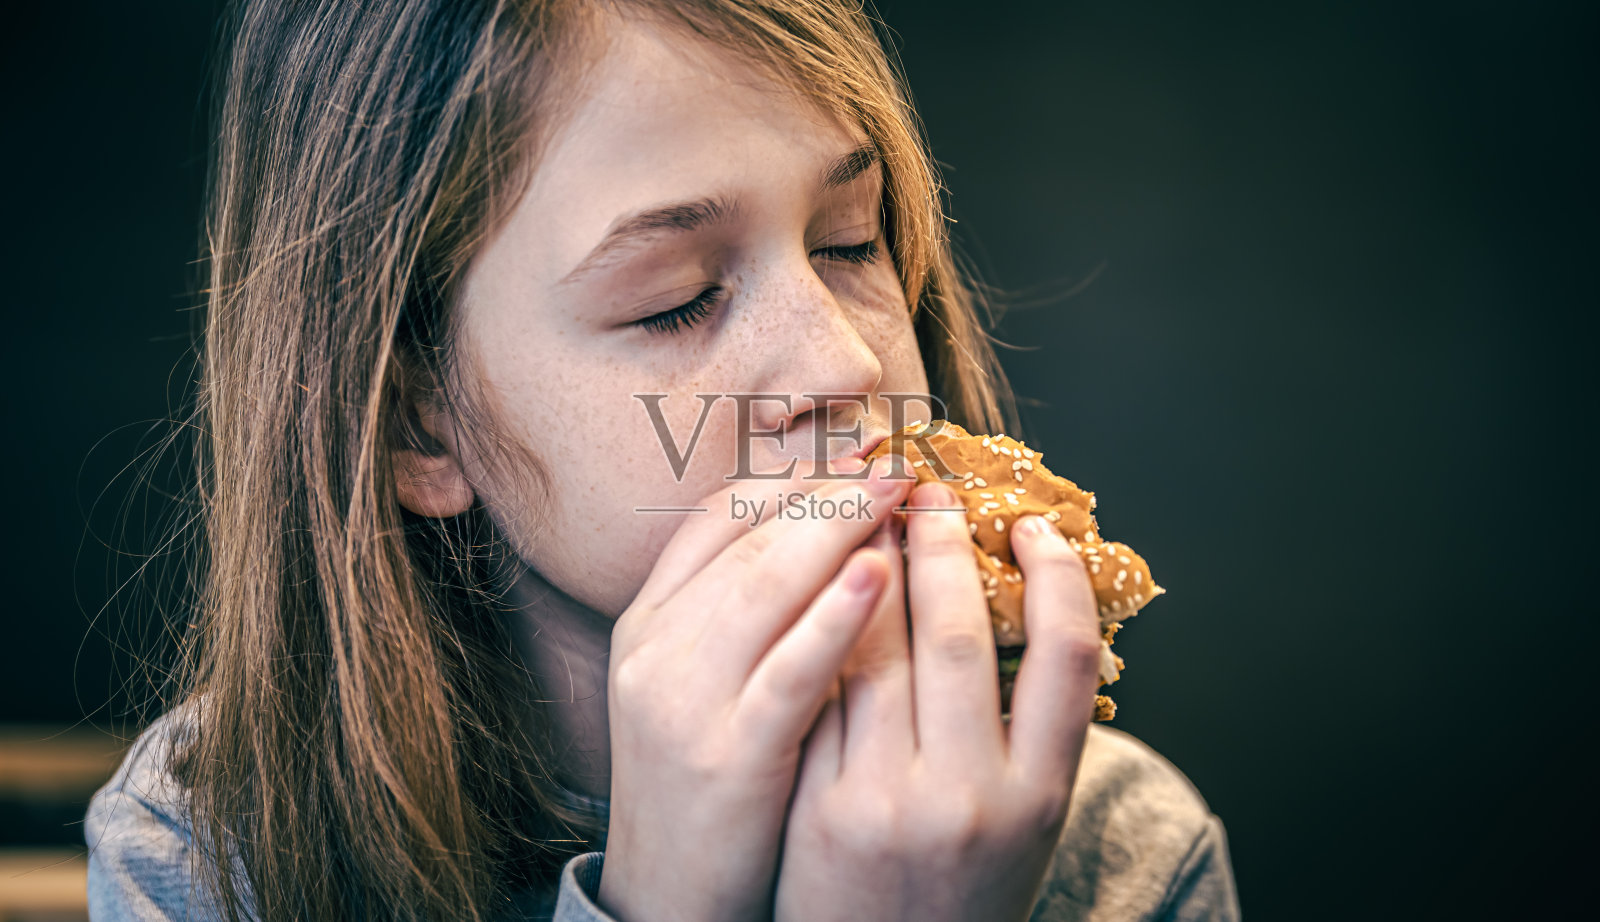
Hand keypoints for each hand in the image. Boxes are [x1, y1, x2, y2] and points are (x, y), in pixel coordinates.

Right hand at [598, 456, 911, 921]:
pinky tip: (877, 577)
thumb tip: (820, 535)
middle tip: (893, 462)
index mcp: (646, 621)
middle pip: (750, 540)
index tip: (852, 451)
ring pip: (767, 587)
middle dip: (828, 492)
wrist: (667, 893)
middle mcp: (655, 648)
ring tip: (897, 495)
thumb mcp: (695, 682)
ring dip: (839, 529)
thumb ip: (736, 611)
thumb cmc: (702, 780)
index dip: (789, 475)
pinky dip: (833, 617)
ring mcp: (685, 699)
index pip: (717, 517)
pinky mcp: (728, 754)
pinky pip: (788, 670)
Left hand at [773, 480, 1103, 921]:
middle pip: (960, 634)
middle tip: (930, 491)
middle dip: (943, 545)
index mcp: (1040, 795)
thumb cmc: (963, 888)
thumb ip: (1029, 730)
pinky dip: (822, 625)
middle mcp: (970, 796)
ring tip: (870, 514)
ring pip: (878, 650)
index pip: (1067, 654)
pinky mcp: (818, 807)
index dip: (1056, 574)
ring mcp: (888, 802)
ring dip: (872, 565)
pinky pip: (820, 691)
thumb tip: (1025, 604)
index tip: (1032, 525)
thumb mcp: (1024, 822)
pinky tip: (821, 580)